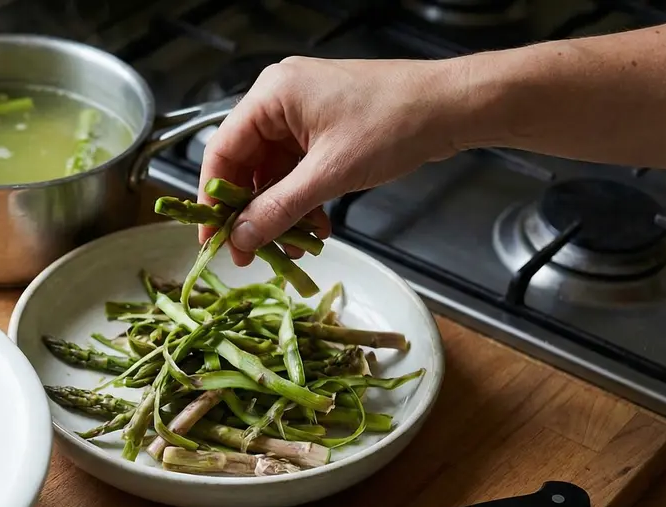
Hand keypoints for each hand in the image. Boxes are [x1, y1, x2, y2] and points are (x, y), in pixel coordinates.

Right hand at [198, 56, 464, 265]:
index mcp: (272, 95)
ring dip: (280, 213)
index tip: (213, 239)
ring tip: (293, 246)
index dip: (212, 201)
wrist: (453, 108)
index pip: (220, 152)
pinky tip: (314, 228)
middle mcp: (280, 100)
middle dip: (252, 213)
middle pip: (245, 166)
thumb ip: (278, 209)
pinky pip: (297, 173)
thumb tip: (241, 238)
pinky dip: (302, 202)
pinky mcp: (323, 131)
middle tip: (251, 252)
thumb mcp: (329, 174)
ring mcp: (302, 115)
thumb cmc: (396, 122)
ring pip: (272, 175)